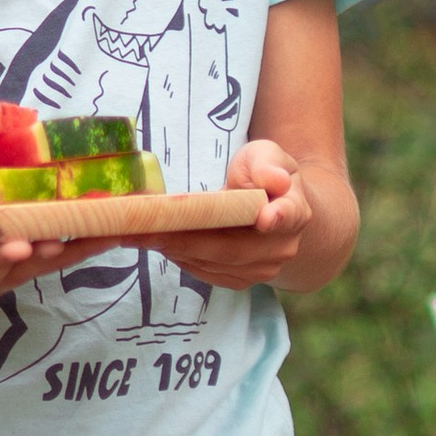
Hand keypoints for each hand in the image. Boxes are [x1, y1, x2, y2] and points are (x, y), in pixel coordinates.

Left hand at [148, 137, 316, 289]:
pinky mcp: (242, 280)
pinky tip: (159, 243)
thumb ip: (267, 164)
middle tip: (147, 229)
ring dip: (176, 250)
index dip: (278, 217)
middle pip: (234, 247)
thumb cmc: (263, 176)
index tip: (265, 218)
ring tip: (141, 234)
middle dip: (187, 239)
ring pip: (216, 264)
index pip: (288, 214)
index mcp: (294, 209)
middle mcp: (283, 246)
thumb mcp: (265, 156)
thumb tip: (275, 180)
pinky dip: (181, 259)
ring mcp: (264, 268)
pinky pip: (208, 274)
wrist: (274, 210)